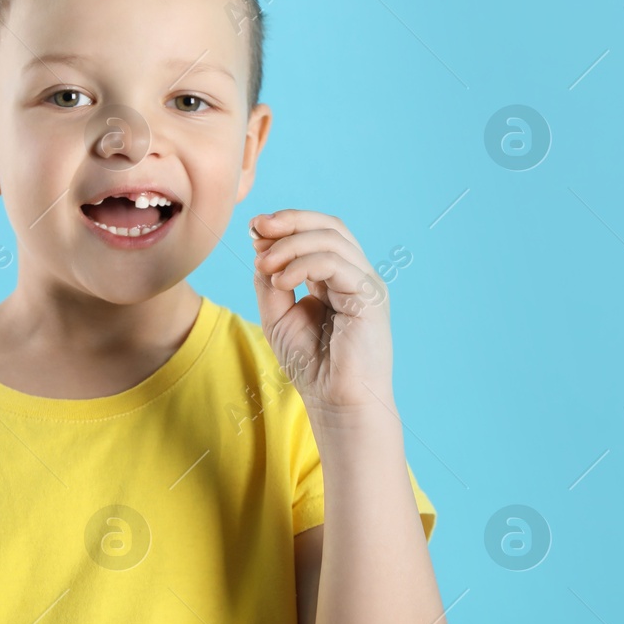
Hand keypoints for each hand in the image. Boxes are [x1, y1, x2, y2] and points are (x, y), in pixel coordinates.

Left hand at [248, 209, 393, 417]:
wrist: (337, 402)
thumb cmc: (312, 366)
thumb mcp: (278, 317)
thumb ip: (270, 282)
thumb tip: (261, 246)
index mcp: (337, 279)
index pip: (317, 234)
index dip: (286, 224)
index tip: (253, 230)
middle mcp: (356, 276)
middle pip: (329, 227)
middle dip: (290, 221)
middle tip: (257, 227)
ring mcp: (366, 284)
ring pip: (332, 240)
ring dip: (290, 245)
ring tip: (264, 264)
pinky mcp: (370, 297)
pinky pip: (336, 264)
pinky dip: (303, 265)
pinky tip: (281, 281)